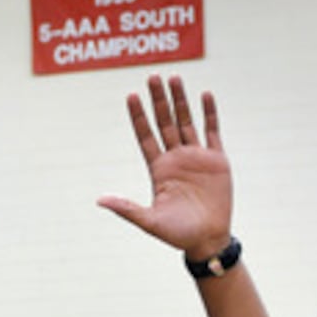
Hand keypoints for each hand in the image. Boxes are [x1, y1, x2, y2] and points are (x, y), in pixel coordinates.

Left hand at [98, 75, 231, 260]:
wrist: (208, 240)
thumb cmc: (177, 234)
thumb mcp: (150, 221)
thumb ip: (127, 209)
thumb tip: (100, 200)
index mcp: (159, 169)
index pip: (146, 136)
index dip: (138, 117)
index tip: (131, 96)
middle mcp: (176, 158)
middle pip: (165, 122)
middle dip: (158, 100)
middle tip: (152, 76)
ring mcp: (196, 157)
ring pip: (186, 122)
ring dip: (181, 100)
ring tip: (174, 78)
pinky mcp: (217, 160)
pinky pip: (212, 131)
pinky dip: (209, 113)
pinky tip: (205, 95)